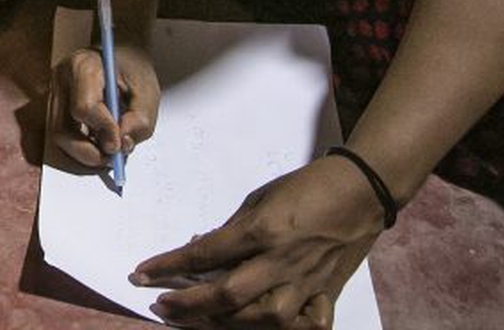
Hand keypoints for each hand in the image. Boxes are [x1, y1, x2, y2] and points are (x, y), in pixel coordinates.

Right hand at [47, 41, 158, 169]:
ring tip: (110, 151)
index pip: (84, 107)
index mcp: (82, 66)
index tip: (121, 143)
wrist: (118, 53)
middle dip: (88, 152)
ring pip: (59, 137)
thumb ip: (141, 118)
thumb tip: (122, 144)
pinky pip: (63, 136)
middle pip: (62, 130)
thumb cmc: (132, 66)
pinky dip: (82, 148)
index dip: (103, 130)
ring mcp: (54, 95)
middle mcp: (60, 81)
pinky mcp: (55, 108)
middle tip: (113, 158)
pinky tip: (100, 143)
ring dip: (85, 153)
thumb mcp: (147, 89)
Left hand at [133, 156, 386, 326]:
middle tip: (160, 305)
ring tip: (197, 319)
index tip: (141, 272)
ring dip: (226, 323)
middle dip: (188, 305)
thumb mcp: (260, 198)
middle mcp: (282, 261)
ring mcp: (307, 282)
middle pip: (228, 295)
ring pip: (264, 318)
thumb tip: (200, 250)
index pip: (205, 255)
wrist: (362, 191)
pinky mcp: (328, 294)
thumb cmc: (306, 187)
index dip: (169, 266)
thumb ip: (232, 230)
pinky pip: (306, 324)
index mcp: (262, 230)